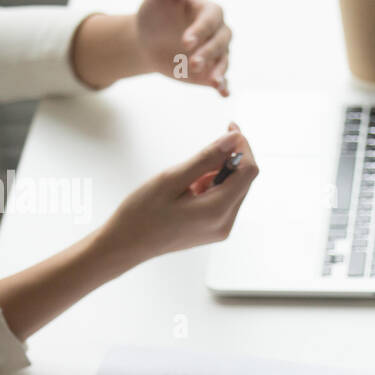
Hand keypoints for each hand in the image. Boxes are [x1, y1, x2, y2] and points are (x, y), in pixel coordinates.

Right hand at [92, 123, 258, 271]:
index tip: (229, 128)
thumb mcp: (171, 178)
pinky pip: (224, 201)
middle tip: (205, 149)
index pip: (248, 171)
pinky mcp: (214, 231)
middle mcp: (225, 223)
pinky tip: (189, 190)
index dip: (243, 147)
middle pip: (244, 181)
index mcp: (217, 211)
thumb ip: (206, 158)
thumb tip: (234, 140)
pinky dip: (213, 187)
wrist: (126, 245)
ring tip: (187, 179)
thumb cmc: (141, 212)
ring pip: (234, 190)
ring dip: (219, 174)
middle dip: (231, 159)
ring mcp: (221, 230)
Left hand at [136, 0, 230, 95]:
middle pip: (221, 43)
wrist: (145, 42)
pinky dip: (224, 86)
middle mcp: (218, 33)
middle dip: (208, 53)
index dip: (200, 31)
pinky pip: (222, 79)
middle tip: (192, 62)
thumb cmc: (155, 11)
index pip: (211, 21)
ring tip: (211, 81)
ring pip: (224, 62)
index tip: (185, 41)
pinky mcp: (211, 73)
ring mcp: (216, 54)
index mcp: (210, 12)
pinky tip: (222, 93)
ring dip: (218, 71)